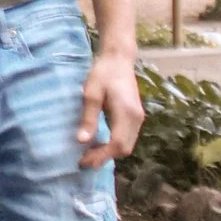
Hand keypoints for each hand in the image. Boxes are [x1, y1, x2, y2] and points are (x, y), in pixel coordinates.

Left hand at [77, 47, 142, 169]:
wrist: (119, 59)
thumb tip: (82, 141)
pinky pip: (127, 138)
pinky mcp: (136, 116)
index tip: (83, 160)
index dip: (100, 156)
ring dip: (110, 153)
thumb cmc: (103, 73)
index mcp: (126, 113)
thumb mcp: (91, 94)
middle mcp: (136, 118)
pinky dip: (115, 145)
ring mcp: (138, 118)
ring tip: (90, 154)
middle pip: (124, 149)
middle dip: (105, 157)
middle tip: (84, 160)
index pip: (116, 144)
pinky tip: (100, 143)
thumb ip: (88, 118)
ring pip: (127, 145)